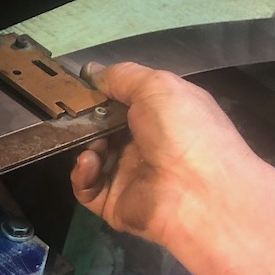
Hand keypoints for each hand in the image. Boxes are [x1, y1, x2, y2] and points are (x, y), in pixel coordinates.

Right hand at [71, 63, 255, 249]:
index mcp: (160, 116)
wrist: (198, 190)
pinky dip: (82, 174)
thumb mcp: (156, 86)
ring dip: (85, 146)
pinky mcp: (114, 203)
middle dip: (86, 121)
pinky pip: (87, 187)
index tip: (80, 88)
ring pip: (91, 157)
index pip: (123, 102)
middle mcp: (145, 144)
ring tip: (93, 143)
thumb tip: (91, 71)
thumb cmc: (182, 129)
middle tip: (75, 116)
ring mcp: (128, 175)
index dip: (102, 94)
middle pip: (102, 130)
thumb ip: (121, 76)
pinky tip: (90, 163)